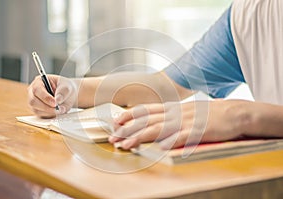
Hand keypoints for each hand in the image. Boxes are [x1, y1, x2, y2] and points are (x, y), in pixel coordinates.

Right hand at [28, 75, 76, 117]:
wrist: (68, 95)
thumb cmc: (65, 88)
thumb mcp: (67, 86)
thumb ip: (63, 92)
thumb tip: (57, 100)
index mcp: (39, 81)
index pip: (37, 90)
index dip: (46, 98)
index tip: (55, 103)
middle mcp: (33, 92)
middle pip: (33, 101)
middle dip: (47, 107)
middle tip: (59, 109)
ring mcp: (34, 102)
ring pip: (36, 110)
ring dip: (49, 112)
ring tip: (61, 110)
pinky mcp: (38, 111)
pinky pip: (41, 116)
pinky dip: (50, 116)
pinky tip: (57, 112)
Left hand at [109, 100, 248, 149]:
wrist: (233, 113)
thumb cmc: (209, 114)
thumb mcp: (187, 111)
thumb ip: (172, 116)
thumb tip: (158, 124)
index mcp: (173, 108)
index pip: (146, 111)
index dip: (130, 115)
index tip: (115, 121)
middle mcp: (176, 113)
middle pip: (147, 121)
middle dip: (128, 130)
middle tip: (113, 138)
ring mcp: (186, 122)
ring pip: (159, 129)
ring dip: (140, 137)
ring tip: (126, 145)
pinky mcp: (198, 132)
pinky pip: (182, 137)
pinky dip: (171, 142)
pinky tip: (160, 148)